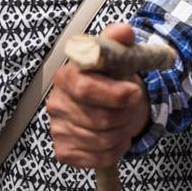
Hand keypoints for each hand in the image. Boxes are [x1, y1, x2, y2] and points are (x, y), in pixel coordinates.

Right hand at [47, 23, 151, 167]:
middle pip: (100, 120)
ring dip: (124, 132)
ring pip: (102, 141)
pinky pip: (98, 158)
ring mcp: (57, 129)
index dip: (115, 94)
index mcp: (68, 75)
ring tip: (126, 120)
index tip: (135, 92)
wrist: (111, 99)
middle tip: (133, 106)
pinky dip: (116, 150)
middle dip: (126, 115)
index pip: (87, 90)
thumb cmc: (113, 76)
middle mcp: (56, 103)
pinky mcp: (64, 151)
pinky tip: (118, 137)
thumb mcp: (118, 55)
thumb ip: (119, 41)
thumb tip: (124, 32)